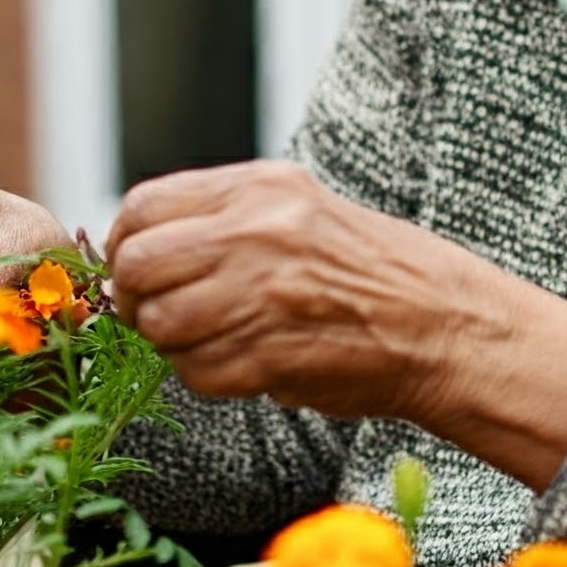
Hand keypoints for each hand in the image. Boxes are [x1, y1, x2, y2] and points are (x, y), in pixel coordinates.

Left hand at [105, 161, 566, 489]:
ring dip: (170, 343)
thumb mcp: (299, 208)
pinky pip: (196, 372)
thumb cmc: (370, 270)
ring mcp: (263, 293)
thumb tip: (140, 249)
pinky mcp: (271, 353)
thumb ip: (223, 218)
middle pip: (140, 266)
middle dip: (137, 298)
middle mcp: (257, 231)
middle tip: (157, 314)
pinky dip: (205, 377)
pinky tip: (240, 365)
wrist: (443, 326)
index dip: (123, 245)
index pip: (144, 207)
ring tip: (209, 340)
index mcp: (260, 188)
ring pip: (161, 323)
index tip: (134, 269)